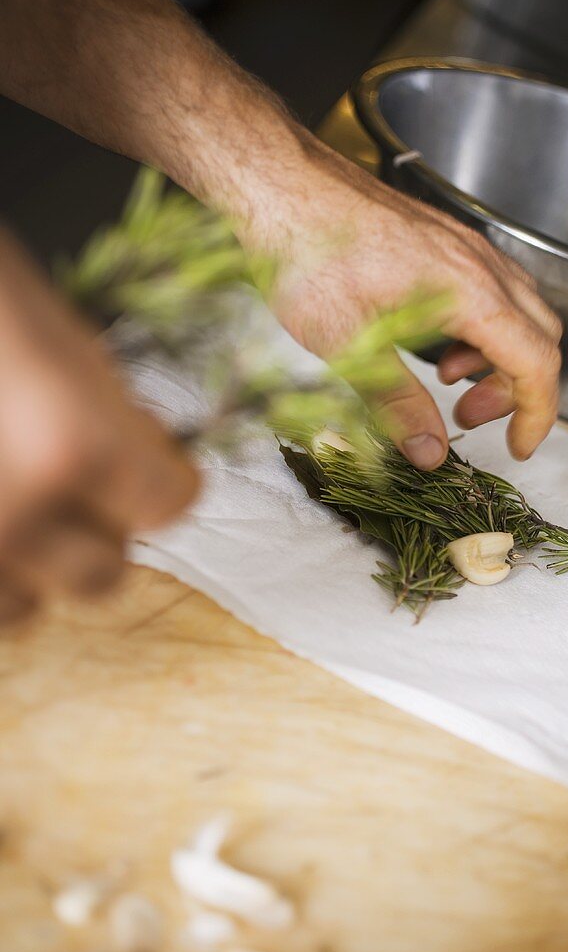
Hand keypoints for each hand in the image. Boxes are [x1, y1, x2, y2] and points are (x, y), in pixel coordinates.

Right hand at [0, 227, 197, 623]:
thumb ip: (111, 417)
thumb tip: (145, 458)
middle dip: (98, 530)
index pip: (167, 504)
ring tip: (4, 504)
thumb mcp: (60, 342)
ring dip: (29, 568)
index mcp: (70, 445)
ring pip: (27, 609)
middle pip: (104, 574)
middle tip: (72, 485)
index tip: (151, 465)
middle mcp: (16, 516)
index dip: (163, 480)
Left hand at [248, 138, 562, 470]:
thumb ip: (396, 404)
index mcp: (469, 292)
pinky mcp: (442, 240)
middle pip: (540, 336)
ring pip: (518, 311)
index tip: (519, 448)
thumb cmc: (305, 251)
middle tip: (467, 418)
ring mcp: (463, 246)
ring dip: (498, 358)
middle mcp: (478, 263)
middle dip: (517, 389)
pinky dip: (480, 328)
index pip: (536, 363)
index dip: (537, 414)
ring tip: (449, 384)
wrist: (278, 185)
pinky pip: (490, 289)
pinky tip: (434, 343)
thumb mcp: (348, 345)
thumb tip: (428, 452)